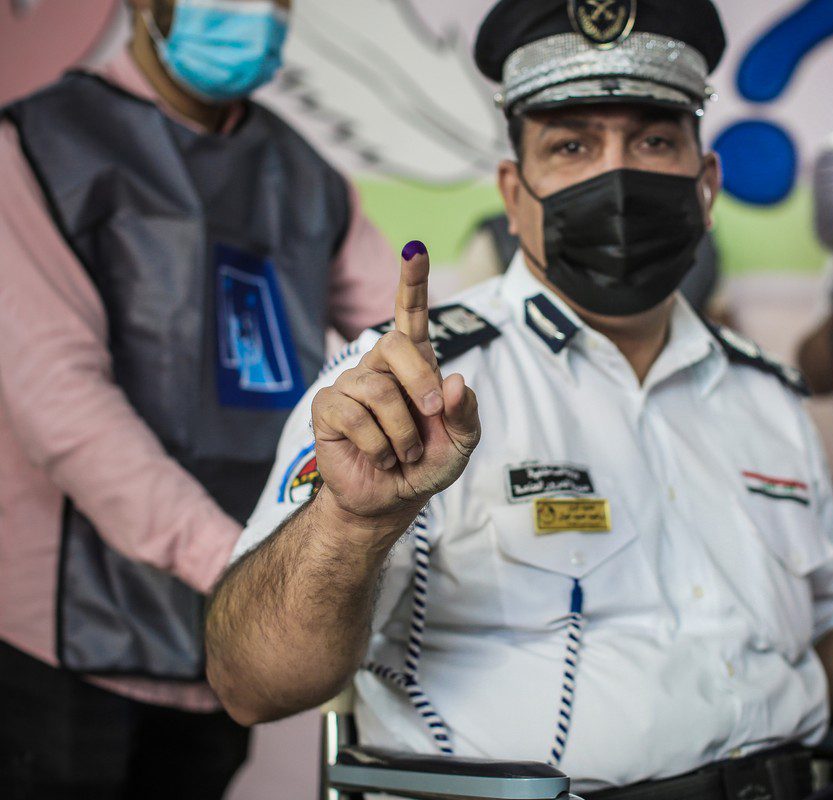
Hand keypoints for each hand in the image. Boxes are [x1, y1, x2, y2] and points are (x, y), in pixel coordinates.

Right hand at [311, 242, 480, 525]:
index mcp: (415, 364)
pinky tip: (379, 457)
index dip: (412, 281)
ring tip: (402, 453)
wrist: (391, 499)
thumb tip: (455, 381)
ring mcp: (350, 384)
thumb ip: (464, 412)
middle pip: (394, 343)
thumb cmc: (427, 462)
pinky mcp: (327, 408)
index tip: (415, 248)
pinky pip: (353, 416)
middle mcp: (380, 366)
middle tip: (430, 417)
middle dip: (419, 382)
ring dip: (401, 431)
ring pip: (377, 390)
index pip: (411, 314)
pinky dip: (377, 445)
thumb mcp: (461, 442)